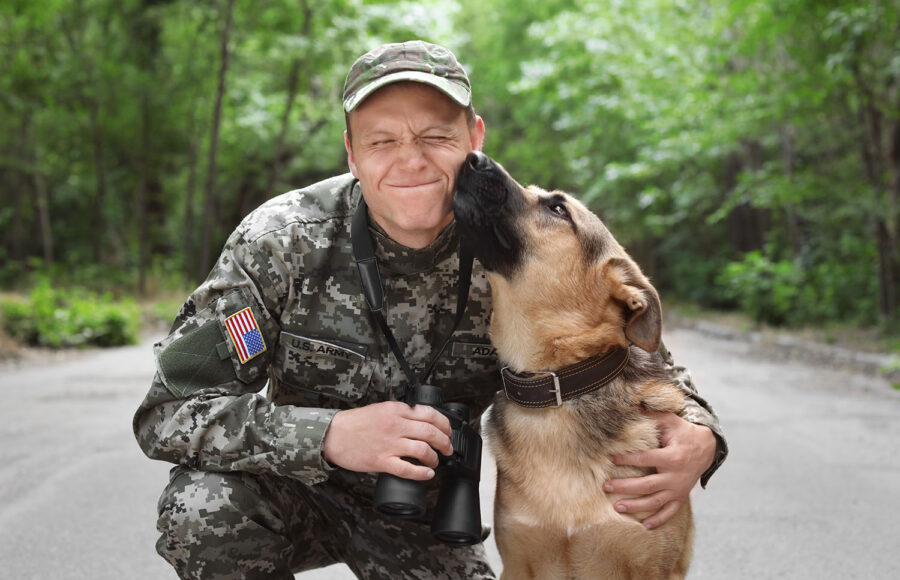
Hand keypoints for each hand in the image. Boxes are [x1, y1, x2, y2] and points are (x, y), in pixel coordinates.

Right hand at [322, 401, 452, 480]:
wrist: (333, 435)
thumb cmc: (355, 423)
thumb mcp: (381, 409)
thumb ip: (400, 413)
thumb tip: (421, 422)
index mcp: (396, 410)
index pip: (430, 414)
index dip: (445, 425)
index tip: (448, 431)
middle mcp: (395, 425)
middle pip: (431, 433)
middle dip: (445, 443)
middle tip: (447, 449)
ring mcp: (389, 444)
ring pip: (423, 450)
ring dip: (434, 458)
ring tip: (435, 461)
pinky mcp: (381, 461)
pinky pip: (408, 469)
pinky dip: (422, 473)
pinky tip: (427, 474)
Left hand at [603, 411, 715, 529]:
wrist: (707, 448)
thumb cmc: (682, 432)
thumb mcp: (669, 420)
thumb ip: (651, 414)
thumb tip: (630, 401)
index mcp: (672, 457)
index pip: (645, 459)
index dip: (627, 458)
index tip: (611, 458)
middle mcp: (675, 476)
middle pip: (646, 485)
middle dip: (625, 486)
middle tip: (606, 486)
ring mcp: (678, 489)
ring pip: (655, 502)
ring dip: (635, 506)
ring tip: (616, 507)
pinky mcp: (681, 497)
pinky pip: (670, 512)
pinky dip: (658, 520)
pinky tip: (644, 526)